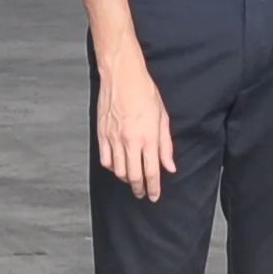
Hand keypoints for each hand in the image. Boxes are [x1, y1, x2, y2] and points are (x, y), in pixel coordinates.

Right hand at [96, 59, 175, 201]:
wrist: (122, 76)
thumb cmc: (145, 93)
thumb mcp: (163, 118)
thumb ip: (166, 145)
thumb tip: (170, 166)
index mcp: (148, 137)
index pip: (152, 172)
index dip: (153, 188)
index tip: (154, 196)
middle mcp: (130, 141)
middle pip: (133, 176)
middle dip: (139, 188)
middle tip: (142, 193)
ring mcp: (114, 139)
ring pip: (118, 171)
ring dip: (126, 179)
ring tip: (132, 179)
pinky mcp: (102, 134)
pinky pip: (105, 160)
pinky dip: (112, 167)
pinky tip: (118, 166)